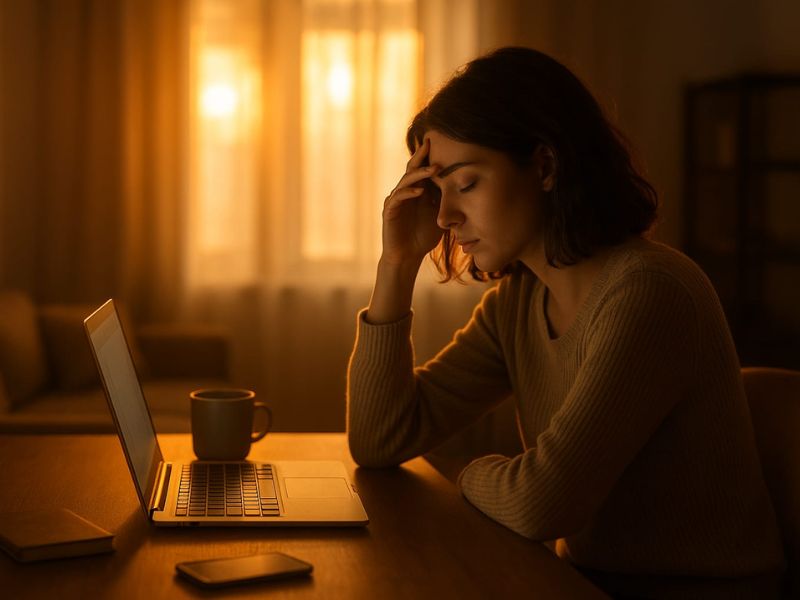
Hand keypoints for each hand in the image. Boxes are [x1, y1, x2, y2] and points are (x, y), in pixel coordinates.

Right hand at [381, 138, 443, 265]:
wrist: (407, 256)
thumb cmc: (423, 237)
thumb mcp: (439, 216)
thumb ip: (445, 201)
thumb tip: (464, 188)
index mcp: (416, 191)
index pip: (422, 170)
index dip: (429, 157)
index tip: (442, 144)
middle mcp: (404, 192)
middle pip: (412, 169)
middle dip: (421, 156)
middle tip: (431, 143)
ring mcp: (395, 200)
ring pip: (406, 181)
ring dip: (419, 174)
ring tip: (433, 169)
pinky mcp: (389, 211)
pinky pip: (398, 198)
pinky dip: (409, 193)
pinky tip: (420, 191)